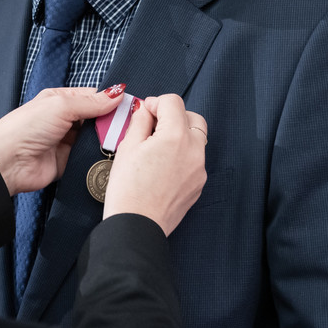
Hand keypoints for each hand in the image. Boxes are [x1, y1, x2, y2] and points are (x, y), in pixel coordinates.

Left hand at [0, 86, 128, 196]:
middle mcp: (64, 120)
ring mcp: (66, 142)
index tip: (133, 106)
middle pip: (97, 120)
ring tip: (126, 141)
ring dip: (108, 141)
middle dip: (113, 123)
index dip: (112, 101)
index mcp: (61, 100)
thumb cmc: (26, 127)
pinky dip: (99, 158)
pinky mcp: (68, 163)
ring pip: (96, 140)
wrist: (8, 161)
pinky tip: (113, 157)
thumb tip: (117, 93)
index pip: (93, 97)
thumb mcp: (61, 106)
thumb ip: (91, 102)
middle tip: (133, 126)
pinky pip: (89, 159)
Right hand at [102, 94, 208, 236]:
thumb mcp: (127, 148)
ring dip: (180, 135)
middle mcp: (194, 150)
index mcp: (175, 136)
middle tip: (153, 125)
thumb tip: (145, 109)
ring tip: (156, 148)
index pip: (173, 102)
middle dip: (174, 115)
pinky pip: (195, 160)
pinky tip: (162, 166)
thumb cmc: (128, 189)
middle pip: (193, 117)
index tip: (144, 113)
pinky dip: (183, 155)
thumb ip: (139, 122)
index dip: (155, 103)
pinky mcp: (199, 184)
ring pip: (196, 139)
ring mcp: (200, 169)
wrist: (137, 225)